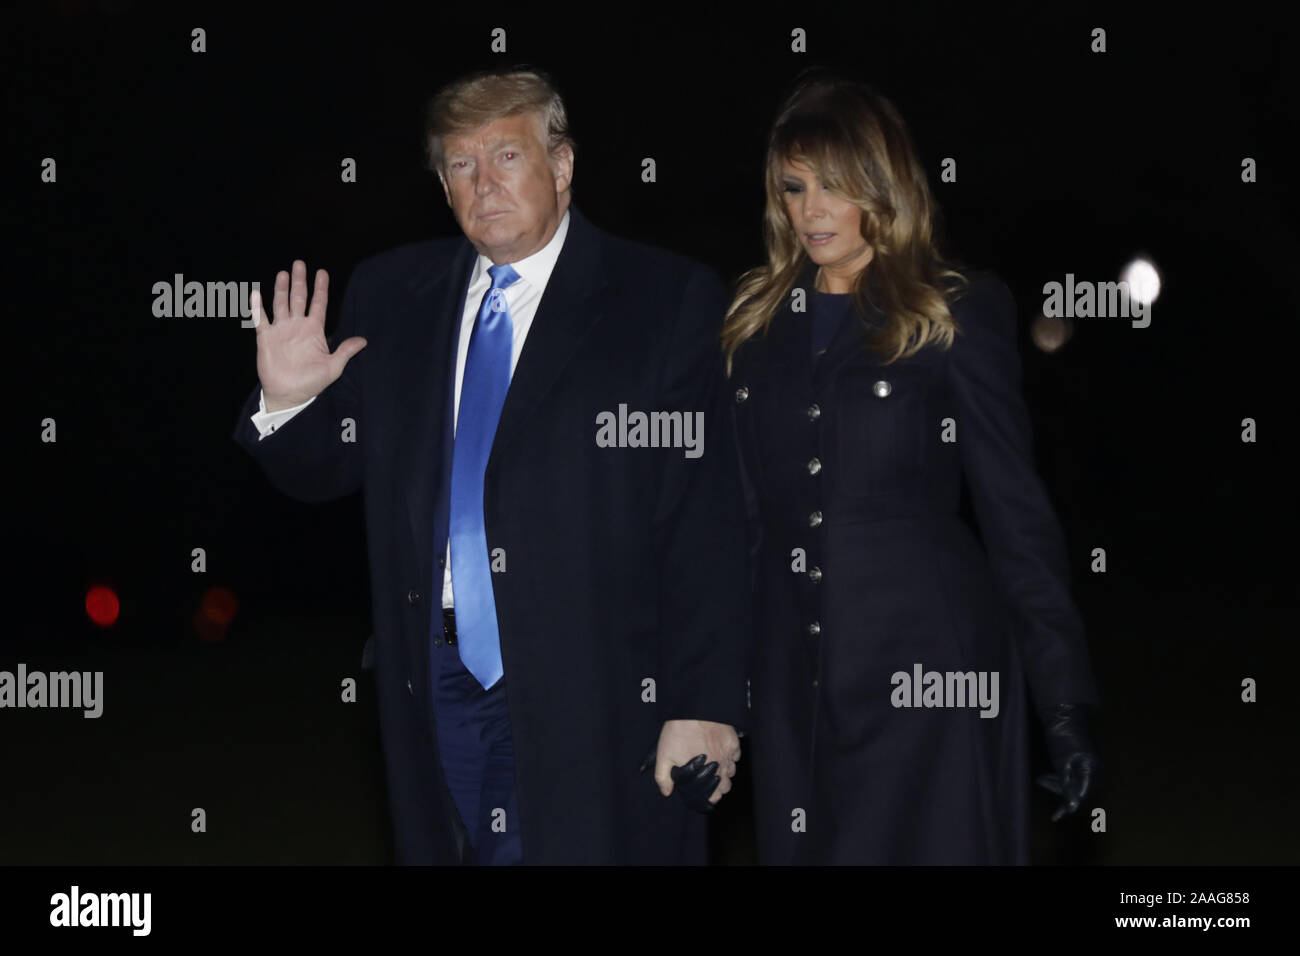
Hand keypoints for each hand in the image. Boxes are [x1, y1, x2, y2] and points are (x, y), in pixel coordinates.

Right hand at [252, 260, 366, 410]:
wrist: (289, 394)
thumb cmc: (311, 382)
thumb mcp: (333, 367)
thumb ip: (346, 351)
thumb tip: (364, 341)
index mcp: (313, 330)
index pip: (318, 304)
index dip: (320, 288)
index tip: (322, 272)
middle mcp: (297, 326)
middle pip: (298, 298)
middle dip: (299, 281)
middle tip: (300, 263)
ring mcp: (281, 330)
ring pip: (280, 304)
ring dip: (281, 289)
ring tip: (283, 273)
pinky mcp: (266, 338)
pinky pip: (261, 319)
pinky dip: (257, 308)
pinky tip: (255, 294)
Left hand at [640, 719, 740, 811]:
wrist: (693, 709)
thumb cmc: (678, 732)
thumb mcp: (664, 756)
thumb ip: (663, 778)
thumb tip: (667, 792)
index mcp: (705, 774)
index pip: (715, 795)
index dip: (710, 796)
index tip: (705, 793)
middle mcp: (721, 766)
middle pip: (726, 785)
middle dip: (719, 786)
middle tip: (709, 780)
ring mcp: (729, 753)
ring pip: (732, 771)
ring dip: (725, 772)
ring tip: (714, 766)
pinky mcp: (733, 740)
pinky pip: (737, 755)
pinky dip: (731, 757)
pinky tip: (722, 752)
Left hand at [1036, 702, 1101, 821]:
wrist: (1065, 714)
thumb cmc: (1063, 736)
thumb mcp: (1062, 761)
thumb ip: (1067, 782)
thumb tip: (1072, 804)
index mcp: (1092, 769)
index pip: (1083, 794)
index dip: (1071, 804)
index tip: (1059, 815)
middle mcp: (1094, 769)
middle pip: (1080, 791)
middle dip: (1061, 792)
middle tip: (1042, 783)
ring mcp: (1089, 765)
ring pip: (1075, 783)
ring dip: (1058, 785)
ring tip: (1041, 778)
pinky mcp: (1081, 761)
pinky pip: (1073, 776)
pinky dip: (1060, 778)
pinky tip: (1046, 777)